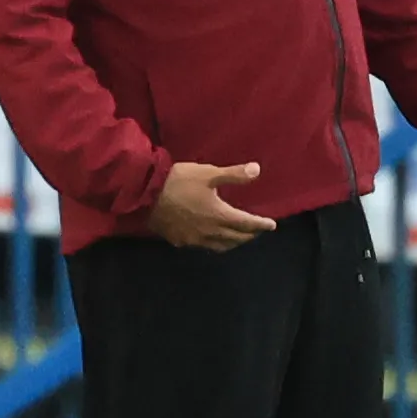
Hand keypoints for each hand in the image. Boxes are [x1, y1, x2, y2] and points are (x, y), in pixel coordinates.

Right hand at [146, 162, 279, 250]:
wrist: (145, 195)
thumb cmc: (179, 181)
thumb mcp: (208, 173)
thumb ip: (234, 174)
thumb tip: (257, 170)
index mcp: (219, 215)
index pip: (247, 223)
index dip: (260, 224)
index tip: (271, 225)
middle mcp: (210, 232)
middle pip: (236, 238)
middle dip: (250, 235)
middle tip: (258, 230)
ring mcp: (194, 239)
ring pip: (221, 246)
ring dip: (234, 242)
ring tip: (240, 237)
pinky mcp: (180, 241)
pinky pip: (204, 246)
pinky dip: (215, 244)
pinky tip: (213, 239)